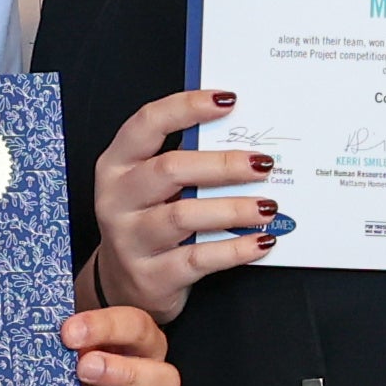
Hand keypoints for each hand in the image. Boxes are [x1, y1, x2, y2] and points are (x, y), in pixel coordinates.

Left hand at [65, 301, 180, 385]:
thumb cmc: (58, 359)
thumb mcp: (64, 337)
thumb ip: (65, 328)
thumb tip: (44, 324)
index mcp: (139, 348)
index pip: (140, 330)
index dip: (108, 328)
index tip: (69, 333)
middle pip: (165, 383)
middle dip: (125, 375)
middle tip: (83, 368)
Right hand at [87, 88, 278, 320]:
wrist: (123, 285)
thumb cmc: (147, 220)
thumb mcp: (152, 186)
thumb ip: (184, 160)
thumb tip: (241, 135)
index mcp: (117, 164)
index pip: (147, 123)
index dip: (187, 107)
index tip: (228, 100)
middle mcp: (118, 198)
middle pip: (170, 170)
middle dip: (222, 164)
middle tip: (262, 163)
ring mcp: (131, 239)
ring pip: (183, 216)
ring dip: (233, 208)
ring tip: (268, 206)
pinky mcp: (151, 275)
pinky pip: (198, 259)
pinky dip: (234, 249)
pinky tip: (261, 241)